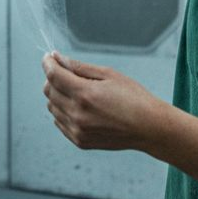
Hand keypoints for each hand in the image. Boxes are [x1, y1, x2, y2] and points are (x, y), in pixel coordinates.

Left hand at [41, 51, 166, 151]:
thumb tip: (57, 58)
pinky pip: (59, 122)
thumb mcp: (109, 74)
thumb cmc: (133, 97)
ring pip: (51, 107)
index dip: (48, 63)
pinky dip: (63, 111)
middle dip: (53, 77)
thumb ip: (79, 67)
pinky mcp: (80, 141)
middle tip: (65, 72)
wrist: (149, 128)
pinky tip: (79, 106)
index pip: (53, 75)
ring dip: (57, 95)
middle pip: (49, 91)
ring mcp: (77, 130)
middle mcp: (77, 114)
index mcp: (85, 94)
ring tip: (76, 90)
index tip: (48, 57)